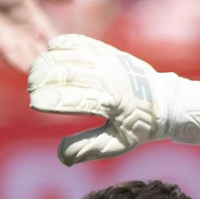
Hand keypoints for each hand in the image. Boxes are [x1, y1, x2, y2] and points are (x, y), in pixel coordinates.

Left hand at [0, 0, 72, 71]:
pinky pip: (13, 60)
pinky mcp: (2, 48)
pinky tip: (28, 71)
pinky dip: (20, 66)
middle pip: (45, 55)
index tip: (73, 60)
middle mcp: (31, 39)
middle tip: (62, 72)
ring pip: (30, 60)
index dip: (63, 51)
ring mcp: (17, 45)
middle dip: (52, 64)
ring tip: (45, 74)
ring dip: (37, 67)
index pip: (55, 43)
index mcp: (41, 27)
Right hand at [27, 34, 173, 165]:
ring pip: (64, 55)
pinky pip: (75, 41)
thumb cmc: (141, 125)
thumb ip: (90, 148)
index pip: (72, 99)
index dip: (49, 100)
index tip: (36, 104)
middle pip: (62, 73)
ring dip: (43, 63)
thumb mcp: (119, 142)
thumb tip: (62, 157)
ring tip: (36, 77)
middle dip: (40, 80)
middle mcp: (108, 78)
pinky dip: (57, 46)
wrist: (165, 100)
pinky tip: (51, 55)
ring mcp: (107, 61)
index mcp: (112, 103)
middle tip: (34, 91)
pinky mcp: (106, 50)